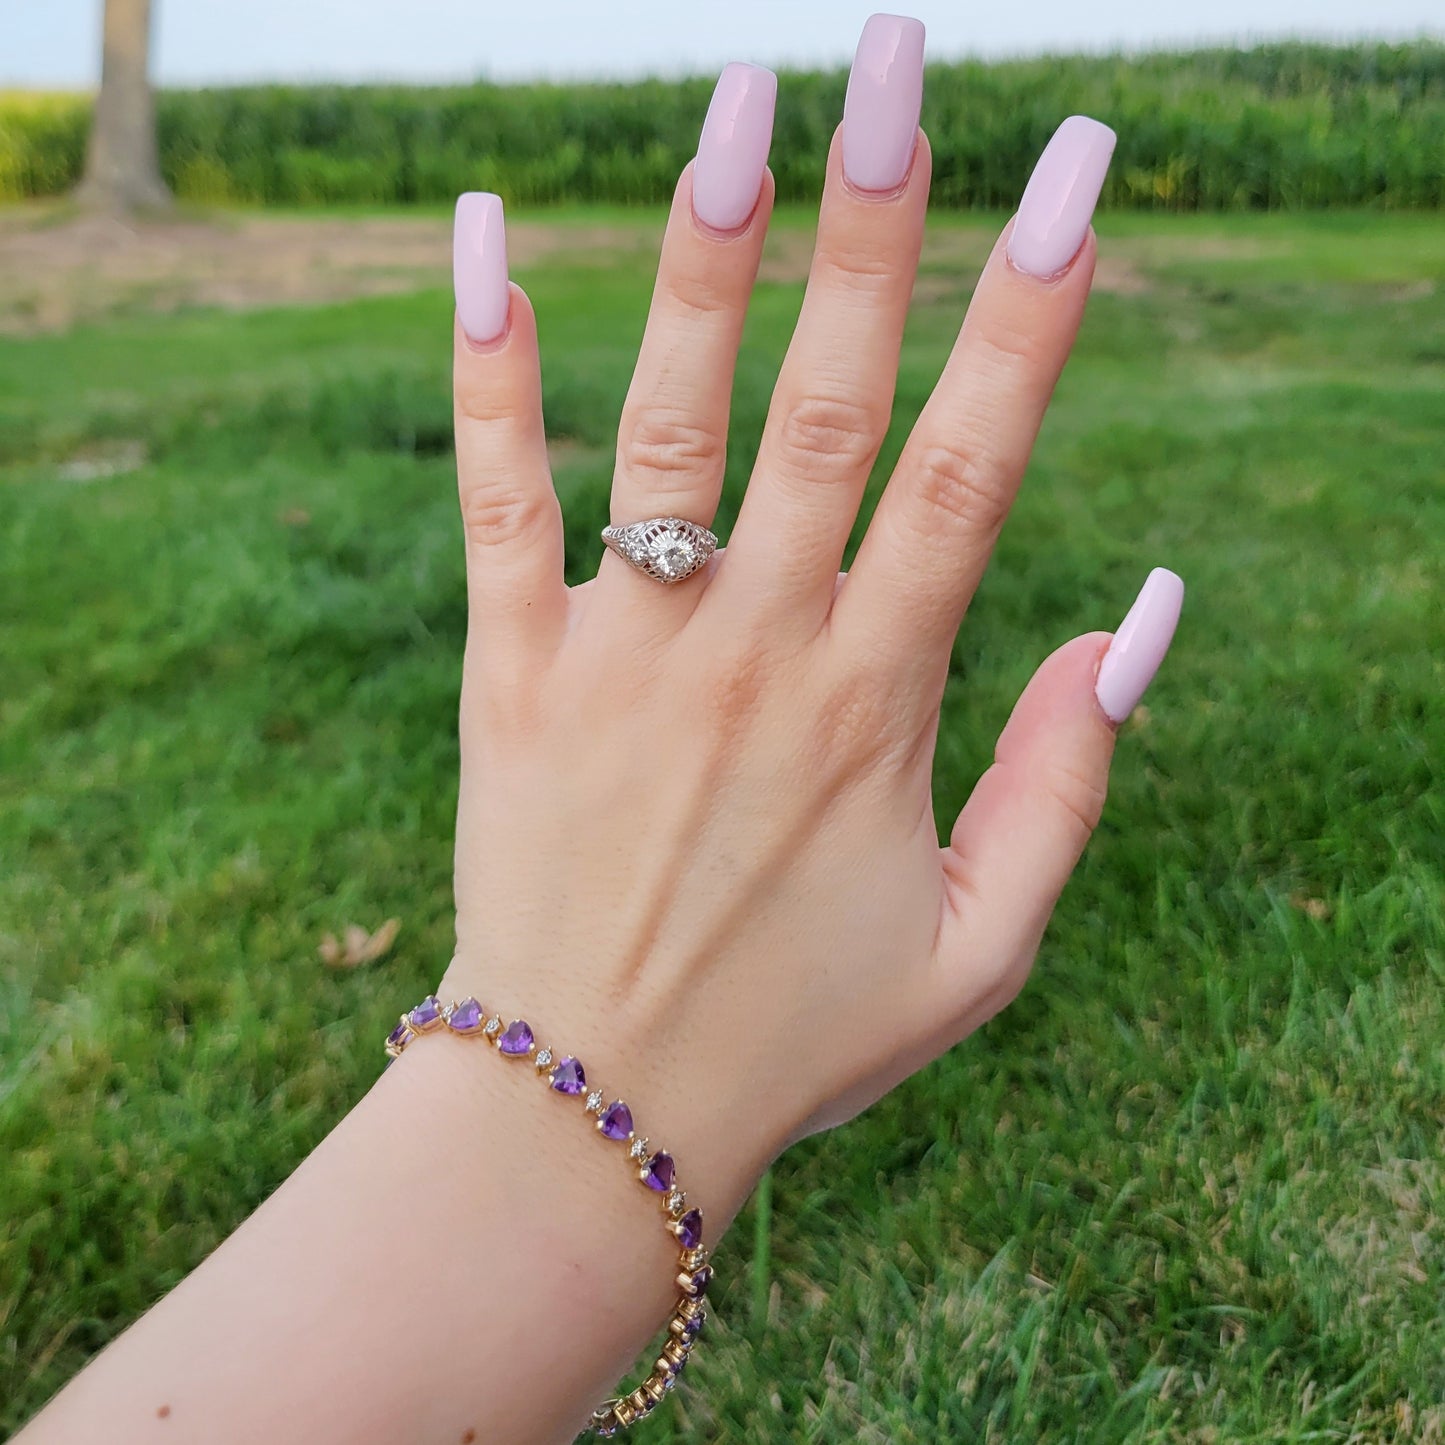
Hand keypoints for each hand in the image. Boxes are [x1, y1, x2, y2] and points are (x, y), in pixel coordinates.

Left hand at [437, 18, 1180, 1221]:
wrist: (594, 1107)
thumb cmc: (797, 1033)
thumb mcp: (985, 947)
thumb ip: (1073, 780)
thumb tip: (1146, 612)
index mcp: (883, 702)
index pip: (978, 466)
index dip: (1033, 311)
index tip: (1077, 174)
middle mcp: (758, 650)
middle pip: (833, 400)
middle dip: (880, 220)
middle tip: (901, 57)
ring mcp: (626, 653)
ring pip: (674, 421)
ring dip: (707, 250)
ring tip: (739, 93)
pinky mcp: (513, 672)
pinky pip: (497, 495)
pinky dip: (490, 365)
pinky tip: (478, 234)